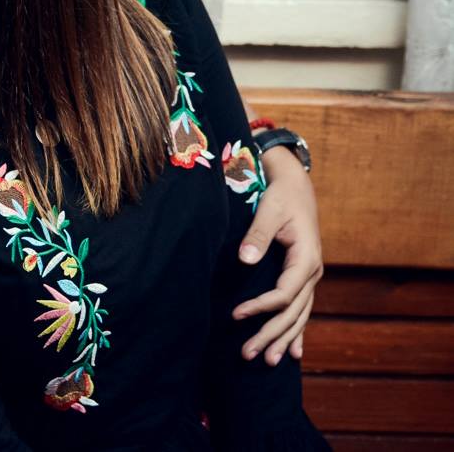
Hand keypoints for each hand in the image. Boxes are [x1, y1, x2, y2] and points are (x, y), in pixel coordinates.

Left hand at [233, 146, 322, 365]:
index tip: (236, 315)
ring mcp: (310, 277)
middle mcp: (312, 272)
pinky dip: (297, 332)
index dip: (261, 307)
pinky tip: (294, 353)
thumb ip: (258, 235)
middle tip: (248, 354)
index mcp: (306, 258)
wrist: (296, 186)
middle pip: (293, 312)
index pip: (284, 293)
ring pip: (299, 316)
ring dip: (284, 339)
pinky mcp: (303, 277)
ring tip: (268, 361)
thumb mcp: (269, 210)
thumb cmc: (281, 196)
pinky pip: (302, 310)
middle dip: (271, 335)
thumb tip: (245, 258)